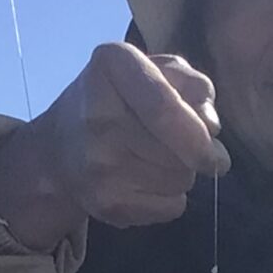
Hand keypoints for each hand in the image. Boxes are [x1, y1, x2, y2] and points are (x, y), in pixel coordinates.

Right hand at [0, 43, 231, 251]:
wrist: (58, 149)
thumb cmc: (118, 100)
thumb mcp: (154, 70)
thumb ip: (192, 85)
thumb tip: (212, 127)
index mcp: (112, 64)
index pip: (164, 108)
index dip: (197, 134)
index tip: (213, 149)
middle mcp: (98, 116)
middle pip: (181, 151)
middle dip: (194, 152)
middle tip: (173, 144)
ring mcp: (98, 165)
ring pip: (181, 180)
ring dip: (182, 173)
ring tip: (151, 159)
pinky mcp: (105, 205)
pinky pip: (171, 207)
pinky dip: (170, 198)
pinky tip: (143, 182)